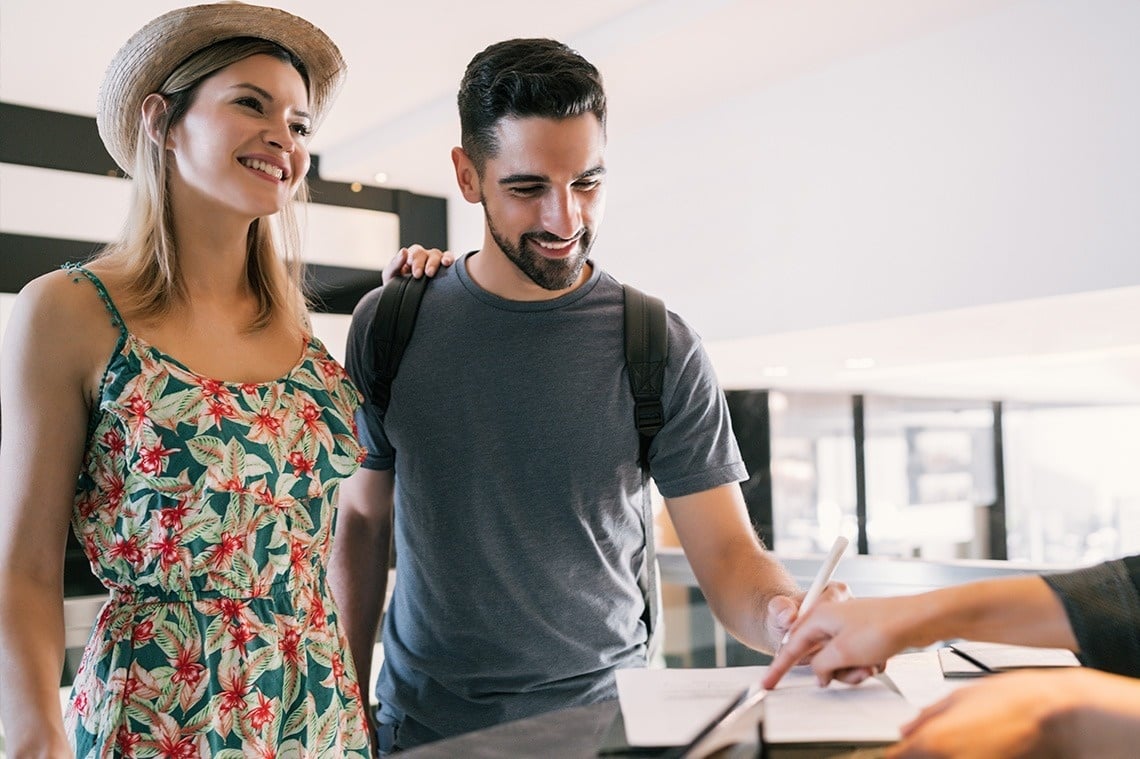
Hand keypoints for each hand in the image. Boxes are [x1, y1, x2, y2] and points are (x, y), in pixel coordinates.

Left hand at [382, 244, 453, 282]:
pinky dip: (450, 259)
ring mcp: (435, 262)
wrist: (403, 303)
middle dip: (430, 263)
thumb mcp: (390, 276)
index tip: (417, 274)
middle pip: (430, 253)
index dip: (418, 261)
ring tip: (444, 265)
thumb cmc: (396, 286)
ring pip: (440, 255)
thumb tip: (404, 251)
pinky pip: (449, 260)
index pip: (416, 253)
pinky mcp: (445, 270)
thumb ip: (395, 264)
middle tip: (428, 274)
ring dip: (442, 259)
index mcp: (411, 257)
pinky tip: (449, 264)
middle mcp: (425, 257)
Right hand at [763, 594, 894, 689]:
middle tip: (852, 670)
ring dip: (853, 669)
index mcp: (818, 618)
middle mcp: (830, 621)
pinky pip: (854, 658)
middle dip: (835, 670)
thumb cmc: (881, 626)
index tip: (768, 682)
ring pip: (838, 661)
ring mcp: (847, 628)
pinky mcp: (862, 635)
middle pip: (819, 657)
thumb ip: (822, 665)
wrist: (916, 620)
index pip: (791, 646)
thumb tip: (819, 674)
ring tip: (870, 665)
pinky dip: (865, 664)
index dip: (779, 667)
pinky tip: (879, 660)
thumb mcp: (843, 652)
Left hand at [887, 669, 1085, 758]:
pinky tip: (975, 752)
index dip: (897, 754)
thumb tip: (905, 730)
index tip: (901, 751)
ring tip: (958, 748)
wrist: (1062, 716)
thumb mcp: (961, 696)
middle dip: (917, 757)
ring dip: (939, 758)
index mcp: (933, 743)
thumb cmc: (1017, 699)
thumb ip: (928, 716)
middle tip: (928, 748)